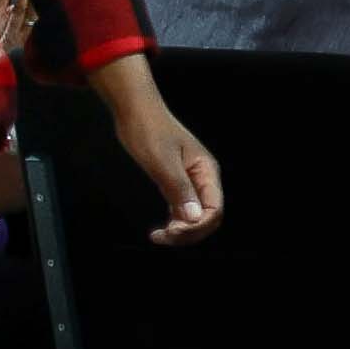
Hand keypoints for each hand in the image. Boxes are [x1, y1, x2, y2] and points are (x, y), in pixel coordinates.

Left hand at [118, 106, 224, 246]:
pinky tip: (161, 227)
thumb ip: (178, 189)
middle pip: (207, 215)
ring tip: (159, 236)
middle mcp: (203, 178)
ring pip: (195, 214)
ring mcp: (191, 180)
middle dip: (189, 231)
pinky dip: (175, 220)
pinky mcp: (176, 181)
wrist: (135, 111)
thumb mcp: (162, 161)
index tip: (172, 231)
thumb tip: (192, 217)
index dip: (196, 225)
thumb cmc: (148, 130)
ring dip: (181, 229)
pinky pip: (183, 207)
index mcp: (206, 171)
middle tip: (162, 237)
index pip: (214, 209)